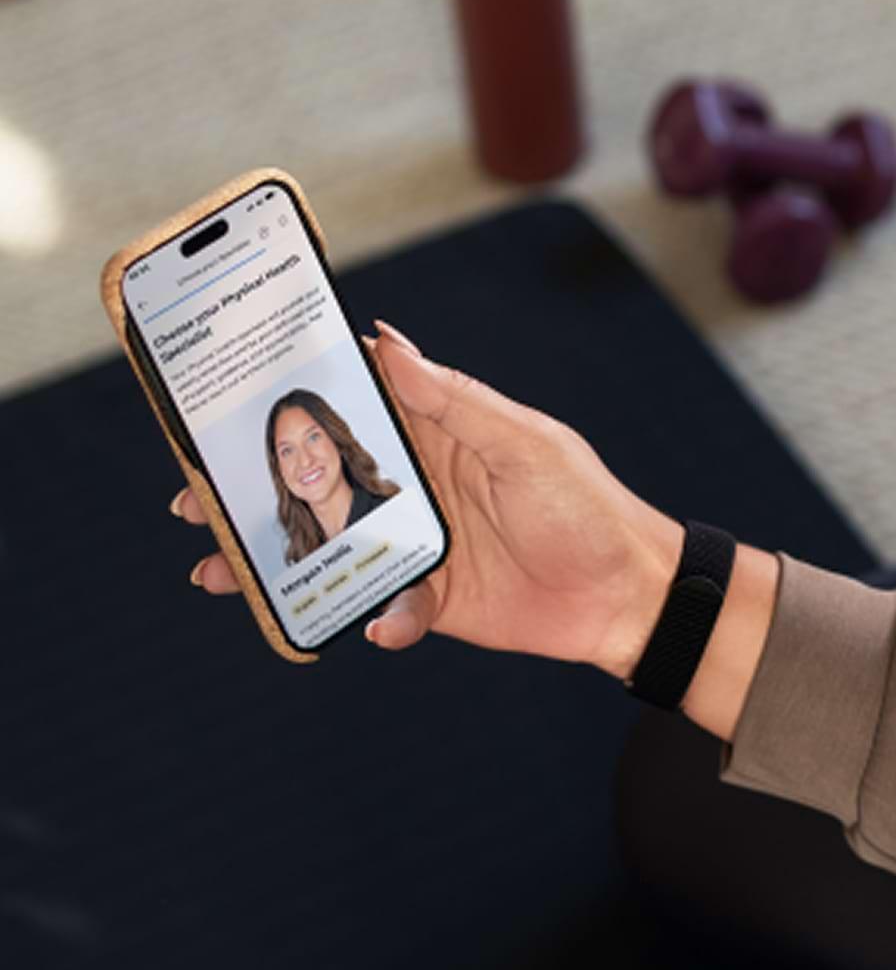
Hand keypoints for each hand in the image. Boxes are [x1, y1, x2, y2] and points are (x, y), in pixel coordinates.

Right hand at [172, 321, 682, 669]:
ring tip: (223, 573)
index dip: (293, 403)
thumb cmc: (586, 505)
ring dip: (280, 557)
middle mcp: (418, 485)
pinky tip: (383, 624)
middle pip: (322, 482)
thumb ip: (454, 400)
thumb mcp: (523, 443)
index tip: (226, 400)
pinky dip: (377, 618)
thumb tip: (389, 344)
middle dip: (258, 488)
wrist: (627, 596)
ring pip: (333, 546)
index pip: (353, 409)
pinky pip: (382, 606)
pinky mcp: (431, 596)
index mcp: (437, 434)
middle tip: (193, 497)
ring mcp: (420, 541)